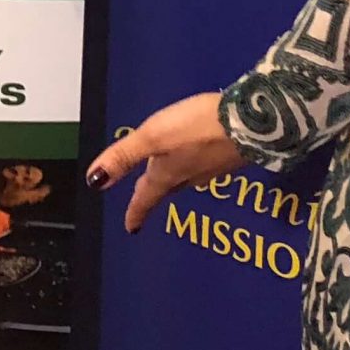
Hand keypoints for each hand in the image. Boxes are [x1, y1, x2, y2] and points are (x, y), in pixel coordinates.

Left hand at [85, 91, 247, 232]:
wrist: (254, 121)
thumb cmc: (197, 127)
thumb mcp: (152, 136)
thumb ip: (124, 156)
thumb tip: (95, 181)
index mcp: (168, 173)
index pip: (146, 196)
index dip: (135, 211)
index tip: (131, 228)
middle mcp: (190, 175)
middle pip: (165, 188)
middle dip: (152, 193)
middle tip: (143, 201)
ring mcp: (213, 167)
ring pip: (187, 177)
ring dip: (174, 179)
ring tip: (167, 176)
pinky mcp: (231, 155)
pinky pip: (206, 165)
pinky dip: (195, 164)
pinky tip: (200, 155)